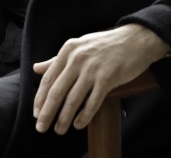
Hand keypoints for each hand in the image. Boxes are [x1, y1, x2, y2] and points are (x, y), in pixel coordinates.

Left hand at [33, 23, 169, 135]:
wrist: (135, 39)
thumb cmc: (105, 45)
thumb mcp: (79, 47)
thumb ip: (56, 59)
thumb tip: (36, 68)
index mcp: (68, 50)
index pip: (48, 78)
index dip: (40, 98)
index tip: (36, 113)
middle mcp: (77, 58)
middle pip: (57, 91)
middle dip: (47, 112)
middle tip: (41, 128)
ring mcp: (92, 68)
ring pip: (73, 99)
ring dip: (64, 118)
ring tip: (59, 130)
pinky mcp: (107, 78)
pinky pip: (92, 102)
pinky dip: (84, 116)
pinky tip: (78, 124)